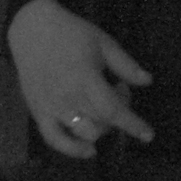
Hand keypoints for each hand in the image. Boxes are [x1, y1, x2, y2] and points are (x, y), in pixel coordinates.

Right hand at [8, 0, 154, 158]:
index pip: (113, 110)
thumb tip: (148, 81)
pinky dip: (71, 149)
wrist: (32, 30)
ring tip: (104, 111)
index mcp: (85, 80)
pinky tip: (88, 150)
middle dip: (119, 115)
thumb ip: (126, 65)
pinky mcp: (37, 112)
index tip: (148, 135)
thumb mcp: (104, 43)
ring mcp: (50, 108)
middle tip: (118, 90)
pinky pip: (53, 138)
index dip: (133, 124)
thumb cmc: (72, 34)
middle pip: (101, 123)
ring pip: (82, 133)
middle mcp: (67, 98)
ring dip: (102, 129)